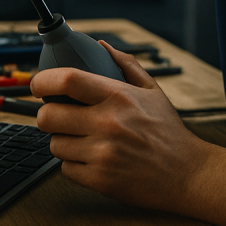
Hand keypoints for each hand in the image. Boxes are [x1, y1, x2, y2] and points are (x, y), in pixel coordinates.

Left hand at [31, 42, 205, 213]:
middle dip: (47, 115)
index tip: (38, 85)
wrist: (187, 174)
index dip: (43, 80)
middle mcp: (108, 123)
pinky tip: (90, 158)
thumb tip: (101, 46)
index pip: (67, 80)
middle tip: (57, 116)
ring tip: (80, 139)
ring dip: (62, 141)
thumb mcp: (152, 91)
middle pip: (48, 116)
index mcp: (118, 96)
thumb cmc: (168, 131)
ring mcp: (103, 153)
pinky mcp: (101, 180)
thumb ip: (125, 65)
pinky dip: (73, 164)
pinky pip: (66, 168)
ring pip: (55, 144)